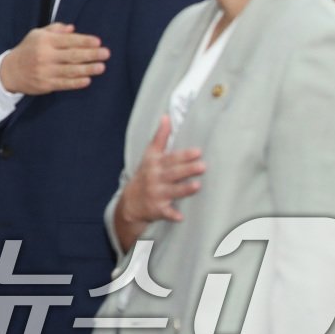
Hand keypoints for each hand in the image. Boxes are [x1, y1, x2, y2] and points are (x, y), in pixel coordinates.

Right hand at [0, 23, 108, 94]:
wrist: (9, 71)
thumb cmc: (27, 50)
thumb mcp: (37, 35)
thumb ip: (55, 30)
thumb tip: (73, 28)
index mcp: (44, 41)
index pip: (68, 40)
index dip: (84, 41)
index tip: (98, 42)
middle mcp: (45, 56)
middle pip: (72, 55)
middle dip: (91, 54)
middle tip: (106, 53)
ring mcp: (45, 71)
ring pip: (70, 70)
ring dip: (87, 69)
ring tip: (101, 67)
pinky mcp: (45, 84)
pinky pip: (64, 84)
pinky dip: (76, 82)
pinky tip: (87, 80)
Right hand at [114, 116, 204, 250]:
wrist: (131, 201)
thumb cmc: (146, 174)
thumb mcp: (150, 155)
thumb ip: (160, 137)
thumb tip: (166, 116)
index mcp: (154, 164)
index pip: (170, 158)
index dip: (184, 155)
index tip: (197, 151)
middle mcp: (155, 178)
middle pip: (173, 173)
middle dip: (187, 170)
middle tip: (202, 166)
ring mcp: (155, 194)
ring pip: (171, 191)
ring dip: (183, 189)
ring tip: (196, 186)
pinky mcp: (157, 209)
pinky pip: (165, 213)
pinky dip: (171, 215)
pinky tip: (180, 217)